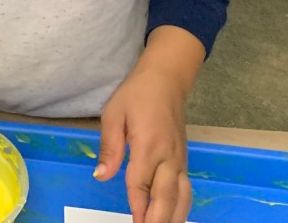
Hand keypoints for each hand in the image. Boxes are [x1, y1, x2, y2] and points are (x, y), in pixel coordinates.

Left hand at [94, 64, 191, 222]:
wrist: (165, 79)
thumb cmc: (135, 95)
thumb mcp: (113, 114)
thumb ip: (109, 147)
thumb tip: (101, 175)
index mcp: (148, 145)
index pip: (141, 183)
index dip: (137, 206)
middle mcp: (168, 156)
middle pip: (166, 196)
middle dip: (158, 219)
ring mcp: (180, 158)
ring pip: (182, 196)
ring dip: (174, 216)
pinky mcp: (184, 158)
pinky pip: (186, 188)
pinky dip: (182, 205)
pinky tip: (175, 215)